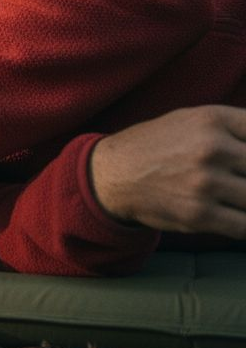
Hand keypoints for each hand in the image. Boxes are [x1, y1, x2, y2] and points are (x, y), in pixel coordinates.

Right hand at [89, 105, 245, 236]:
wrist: (114, 173)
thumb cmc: (160, 145)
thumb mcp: (193, 120)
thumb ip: (235, 128)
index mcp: (212, 120)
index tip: (242, 164)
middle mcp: (211, 148)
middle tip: (236, 181)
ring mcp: (205, 183)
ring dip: (245, 200)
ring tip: (233, 197)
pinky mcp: (198, 214)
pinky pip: (244, 226)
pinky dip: (242, 224)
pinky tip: (232, 215)